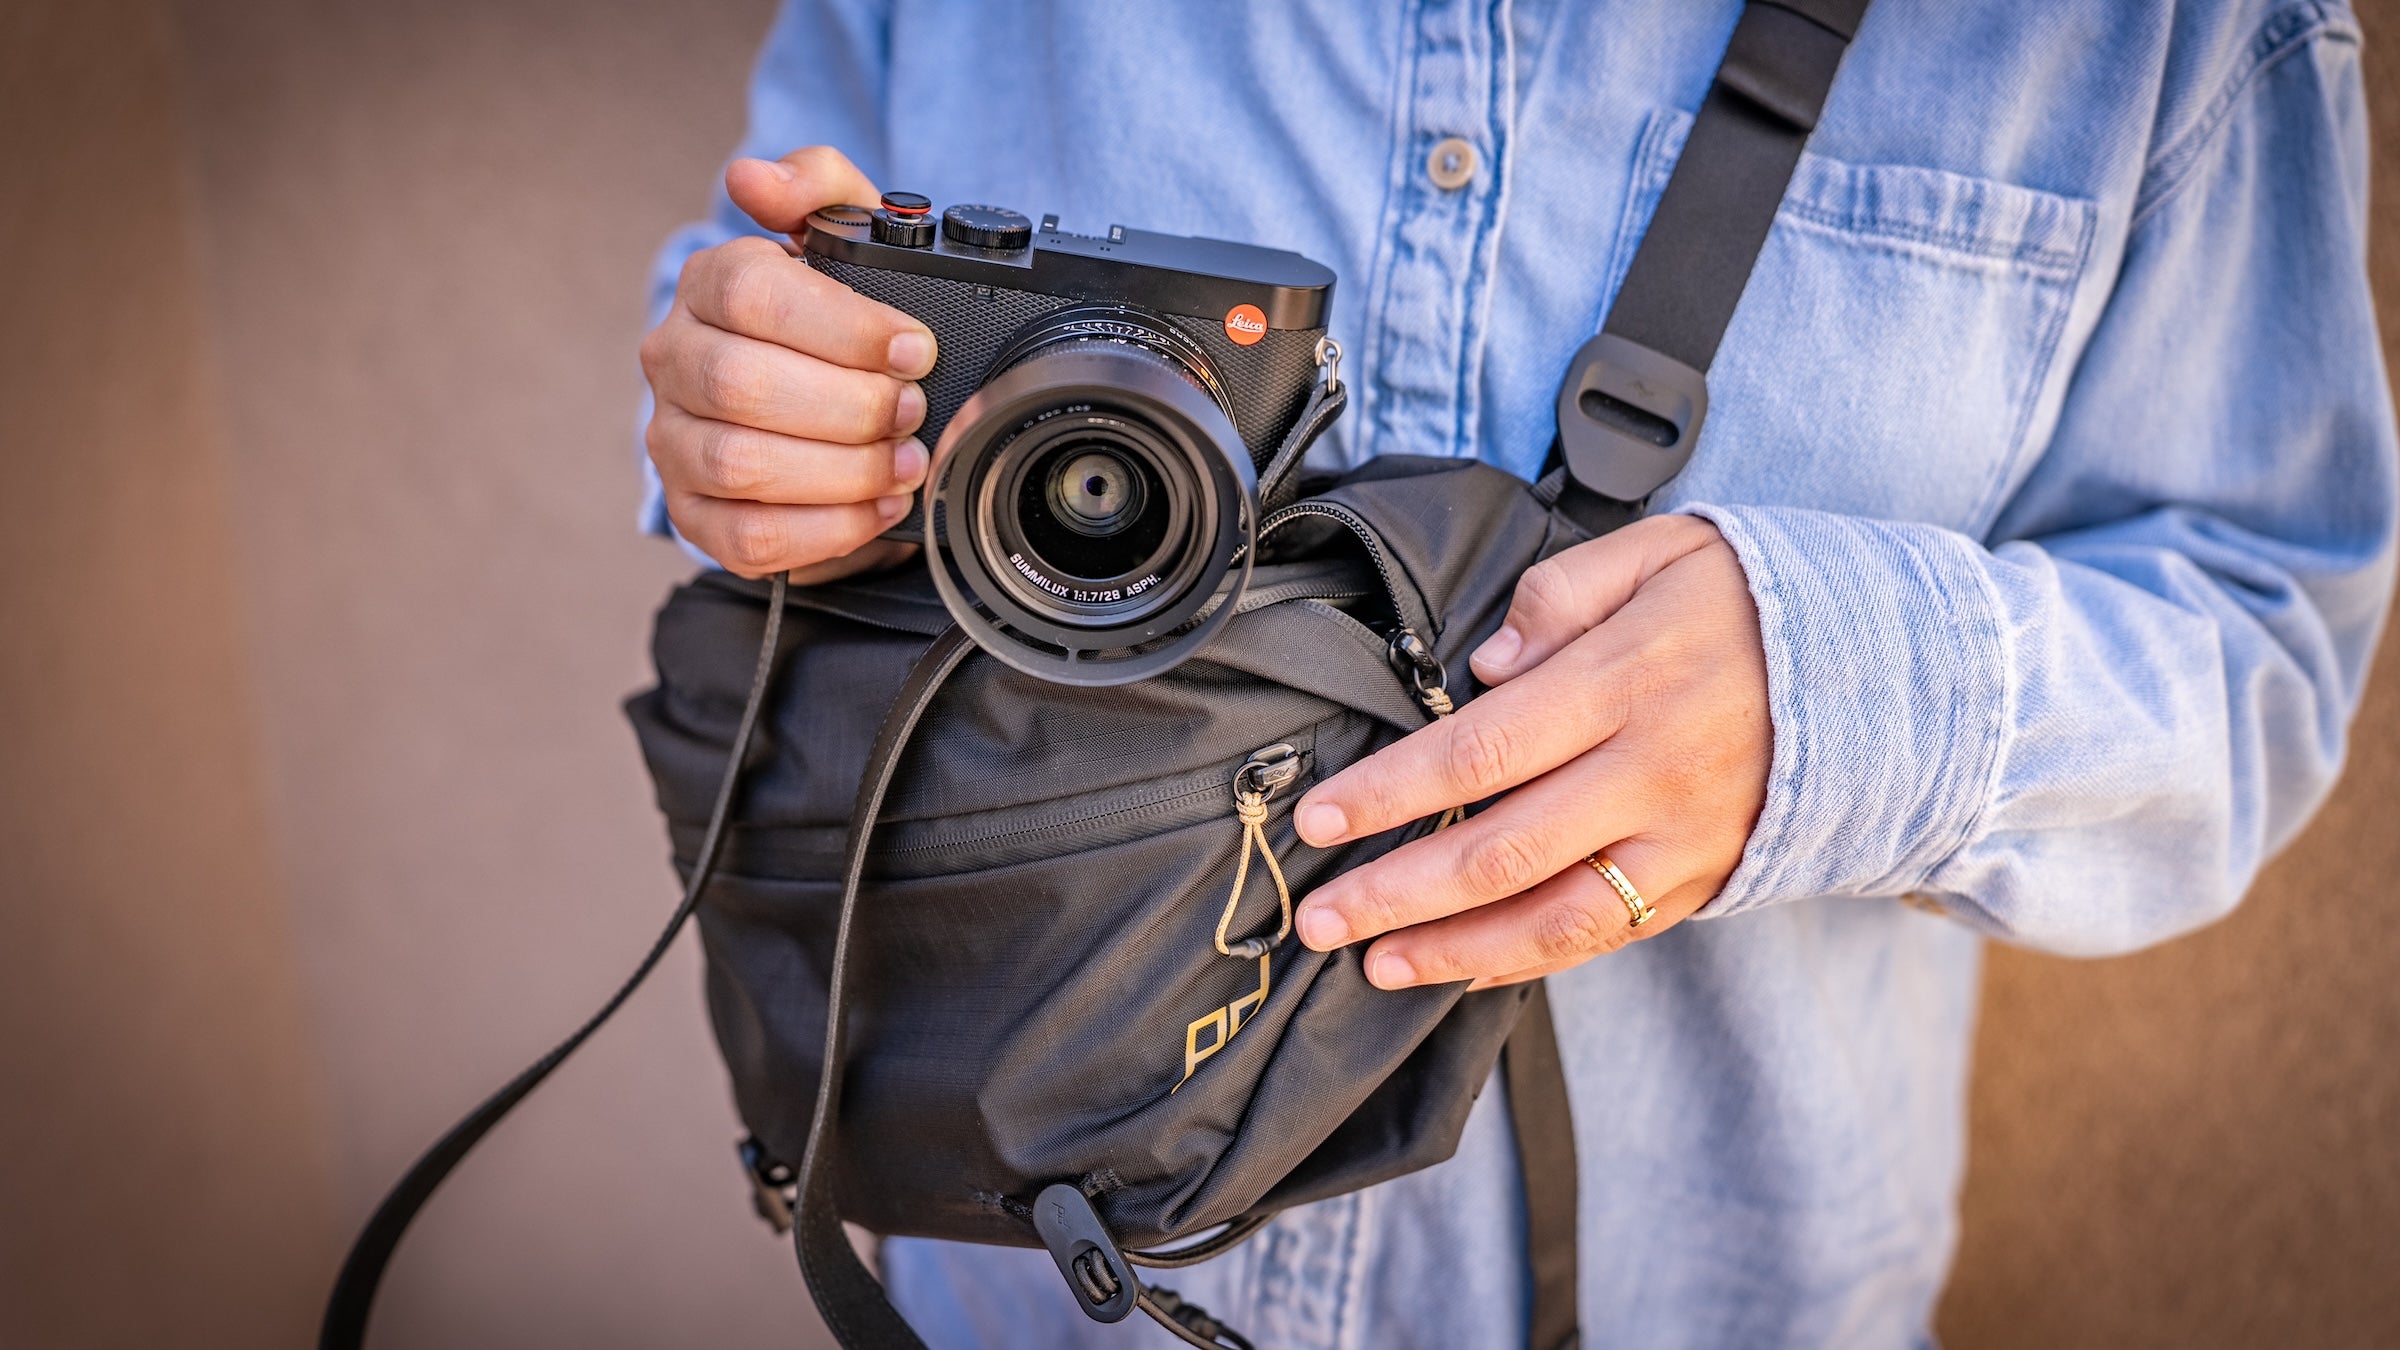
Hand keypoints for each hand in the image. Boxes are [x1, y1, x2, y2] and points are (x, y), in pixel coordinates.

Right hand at [639, 146, 934, 580]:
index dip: (842, 326)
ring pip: (742, 465)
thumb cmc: (829, 321)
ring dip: (843, 471)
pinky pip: (749, 538)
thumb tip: (754, 176)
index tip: (914, 346)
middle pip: (743, 386)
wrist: (813, 402)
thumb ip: (816, 184)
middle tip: (912, 410)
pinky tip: (876, 506)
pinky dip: (827, 529)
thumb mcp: (842, 238)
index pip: (750, 294)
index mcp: (707, 284)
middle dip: (850, 405)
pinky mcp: (696, 515)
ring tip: (905, 462)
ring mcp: (674, 442)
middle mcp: (675, 361)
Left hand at [1290, 515, 1771, 989]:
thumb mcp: (1665, 552)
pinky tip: (1459, 967)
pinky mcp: (1702, 881)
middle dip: (1396, 891)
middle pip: (1500, 849)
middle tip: (1316, 917)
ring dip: (1451, 949)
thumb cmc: (1755, 602)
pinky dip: (1525, 962)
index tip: (1319, 819)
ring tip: (1372, 963)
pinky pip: (1603, 936)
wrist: (1893, 672)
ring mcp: (1682, 839)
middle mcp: (1652, 773)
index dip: (1390, 793)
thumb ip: (1564, 594)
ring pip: (1550, 916)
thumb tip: (1485, 662)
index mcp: (1627, 681)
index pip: (1481, 749)